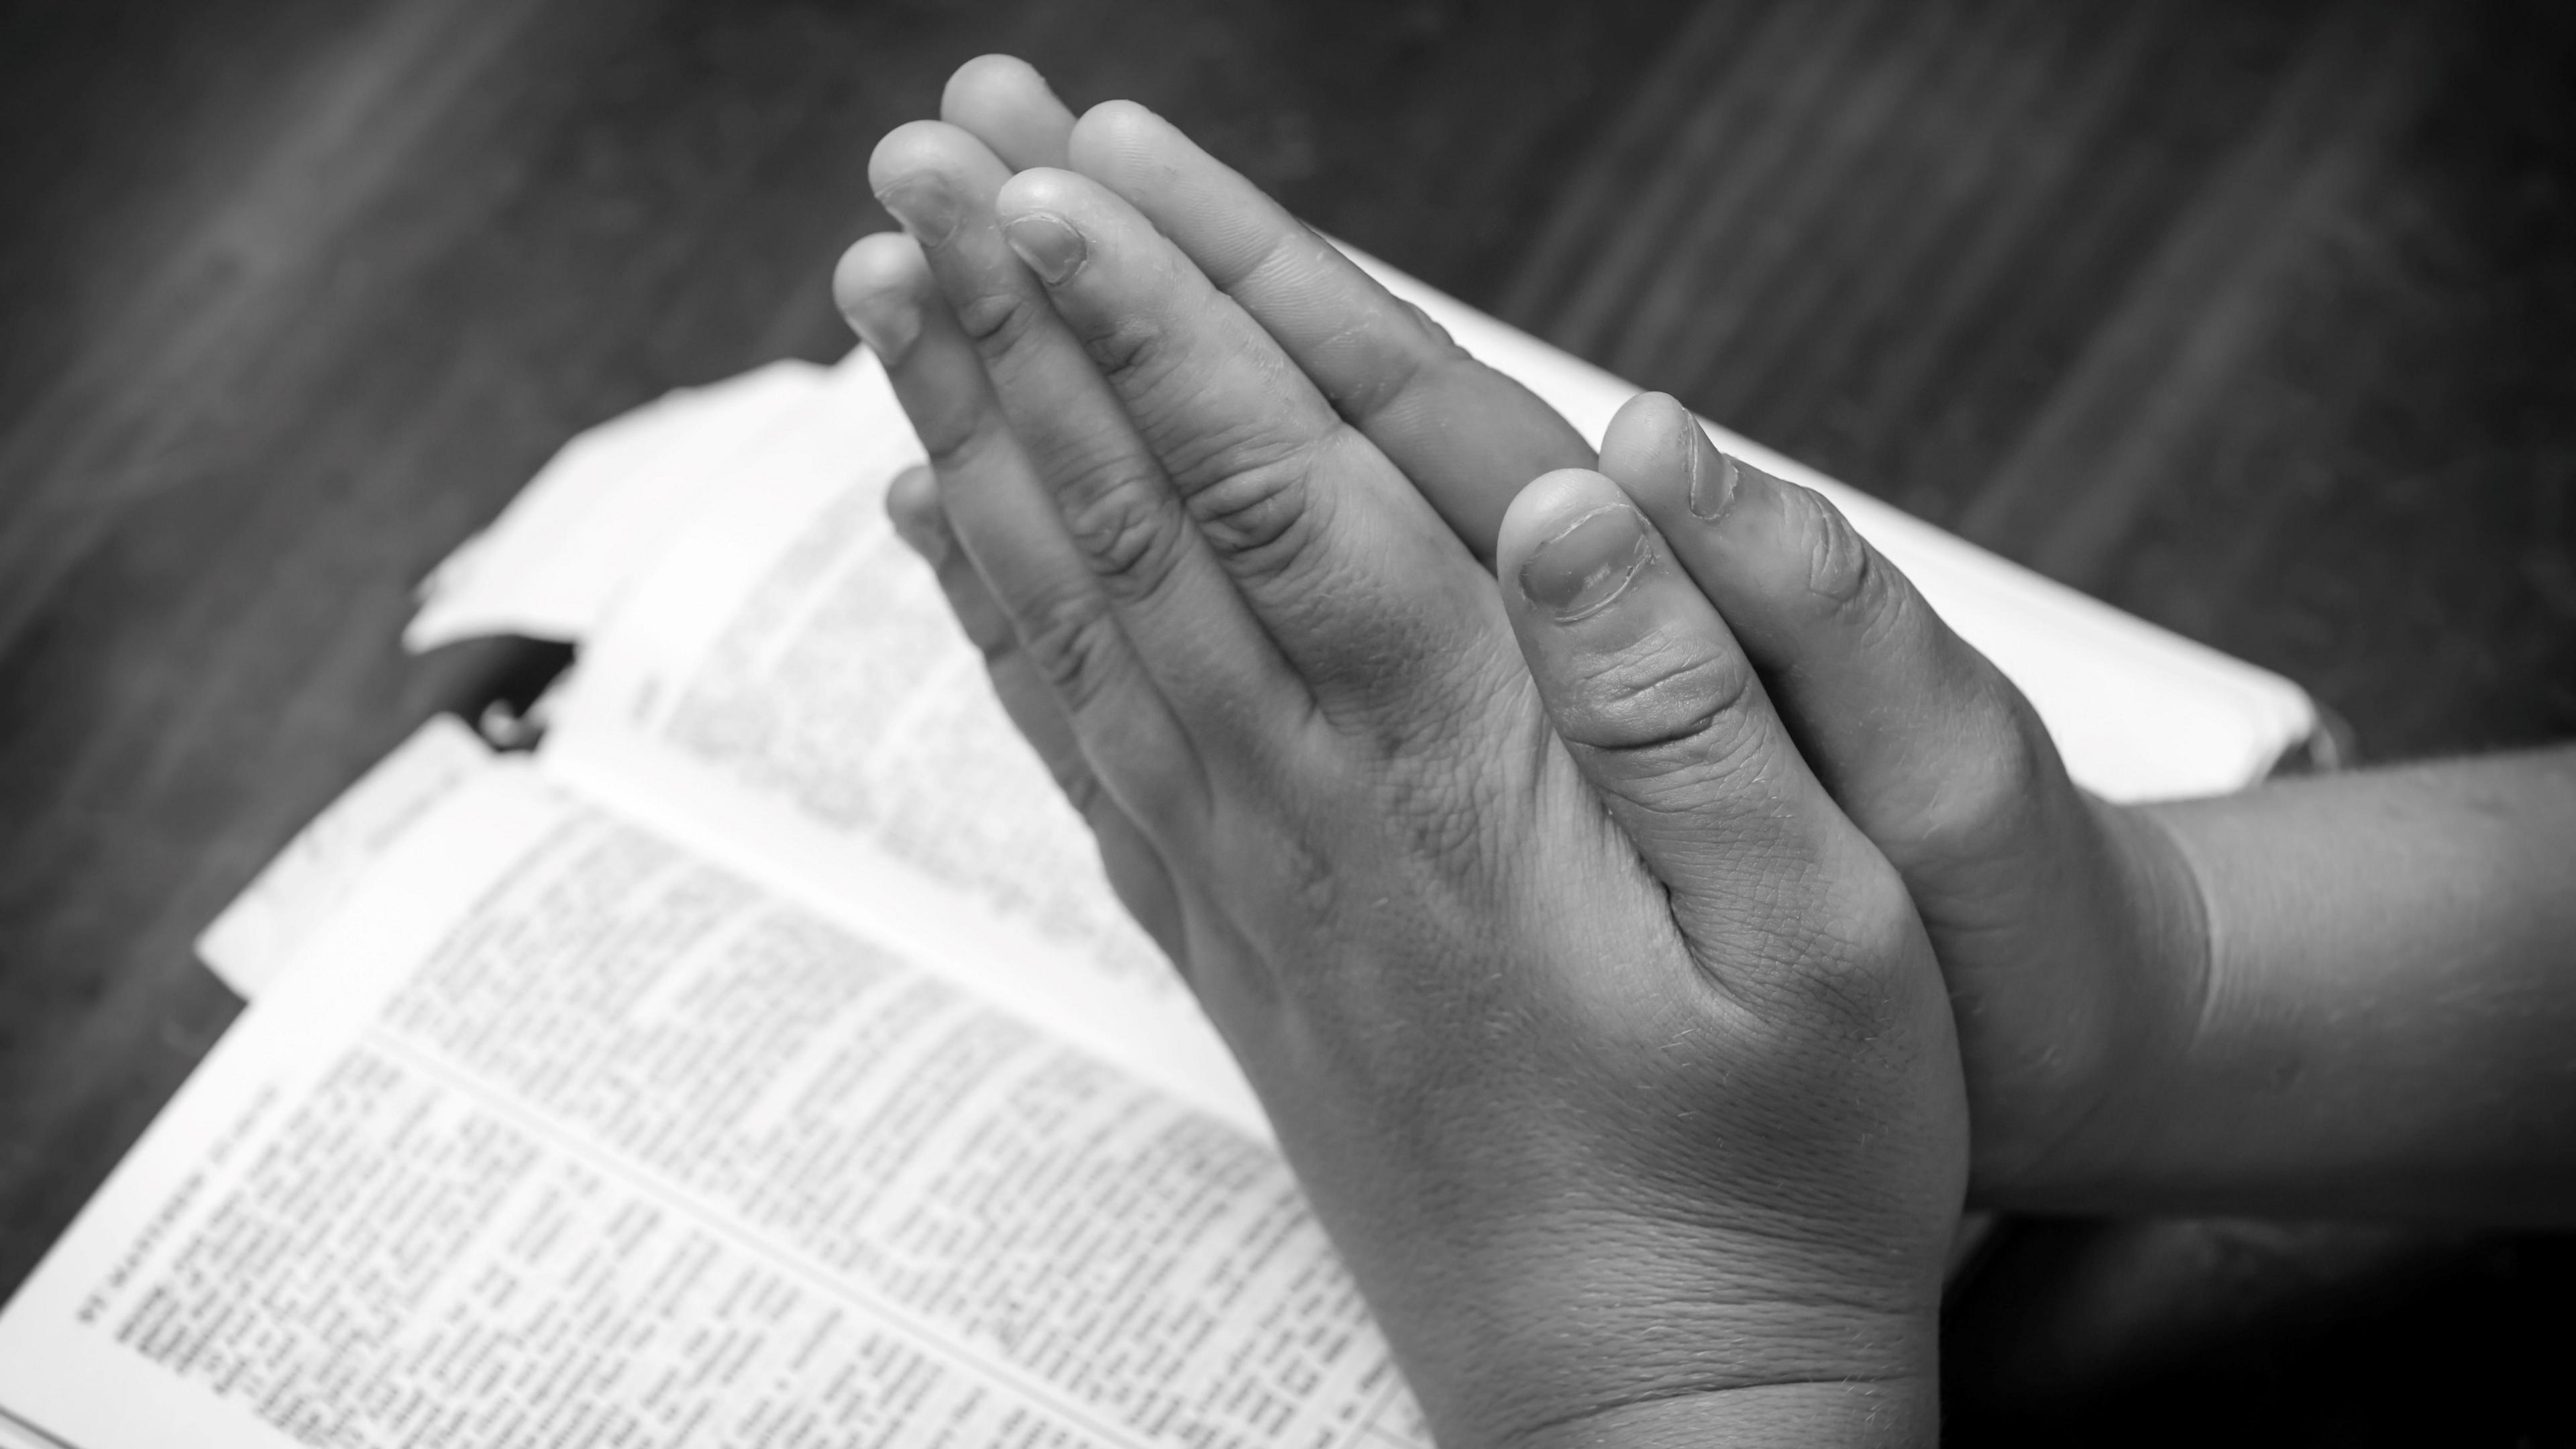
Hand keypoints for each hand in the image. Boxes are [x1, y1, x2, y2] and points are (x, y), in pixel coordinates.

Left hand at [836, 75, 1966, 1446]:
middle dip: (1027, 318)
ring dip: (977, 436)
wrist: (1654, 1406)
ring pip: (1079, 614)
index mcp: (1473, 780)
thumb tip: (1582, 491)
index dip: (1165, 325)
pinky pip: (1081, 748)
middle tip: (922, 154)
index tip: (1055, 179)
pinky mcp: (1235, 948)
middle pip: (1140, 518)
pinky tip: (939, 530)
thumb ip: (1698, 706)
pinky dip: (995, 619)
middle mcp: (1323, 811)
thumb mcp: (1840, 944)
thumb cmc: (1779, 1180)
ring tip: (887, 288)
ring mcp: (1257, 884)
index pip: (1286, 498)